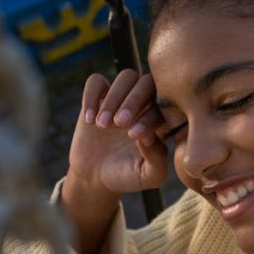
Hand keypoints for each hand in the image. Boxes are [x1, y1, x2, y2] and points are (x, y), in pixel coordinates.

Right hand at [67, 70, 168, 195]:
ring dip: (114, 98)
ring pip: (126, 76)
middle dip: (133, 101)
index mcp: (162, 119)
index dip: (149, 117)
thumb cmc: (129, 176)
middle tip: (119, 125)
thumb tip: (150, 135)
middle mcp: (145, 104)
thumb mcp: (148, 176)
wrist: (97, 177)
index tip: (133, 136)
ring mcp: (122, 98)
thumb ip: (157, 159)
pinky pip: (96, 80)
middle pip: (147, 83)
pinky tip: (89, 120)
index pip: (163, 105)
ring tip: (103, 125)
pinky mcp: (98, 97)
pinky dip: (91, 96)